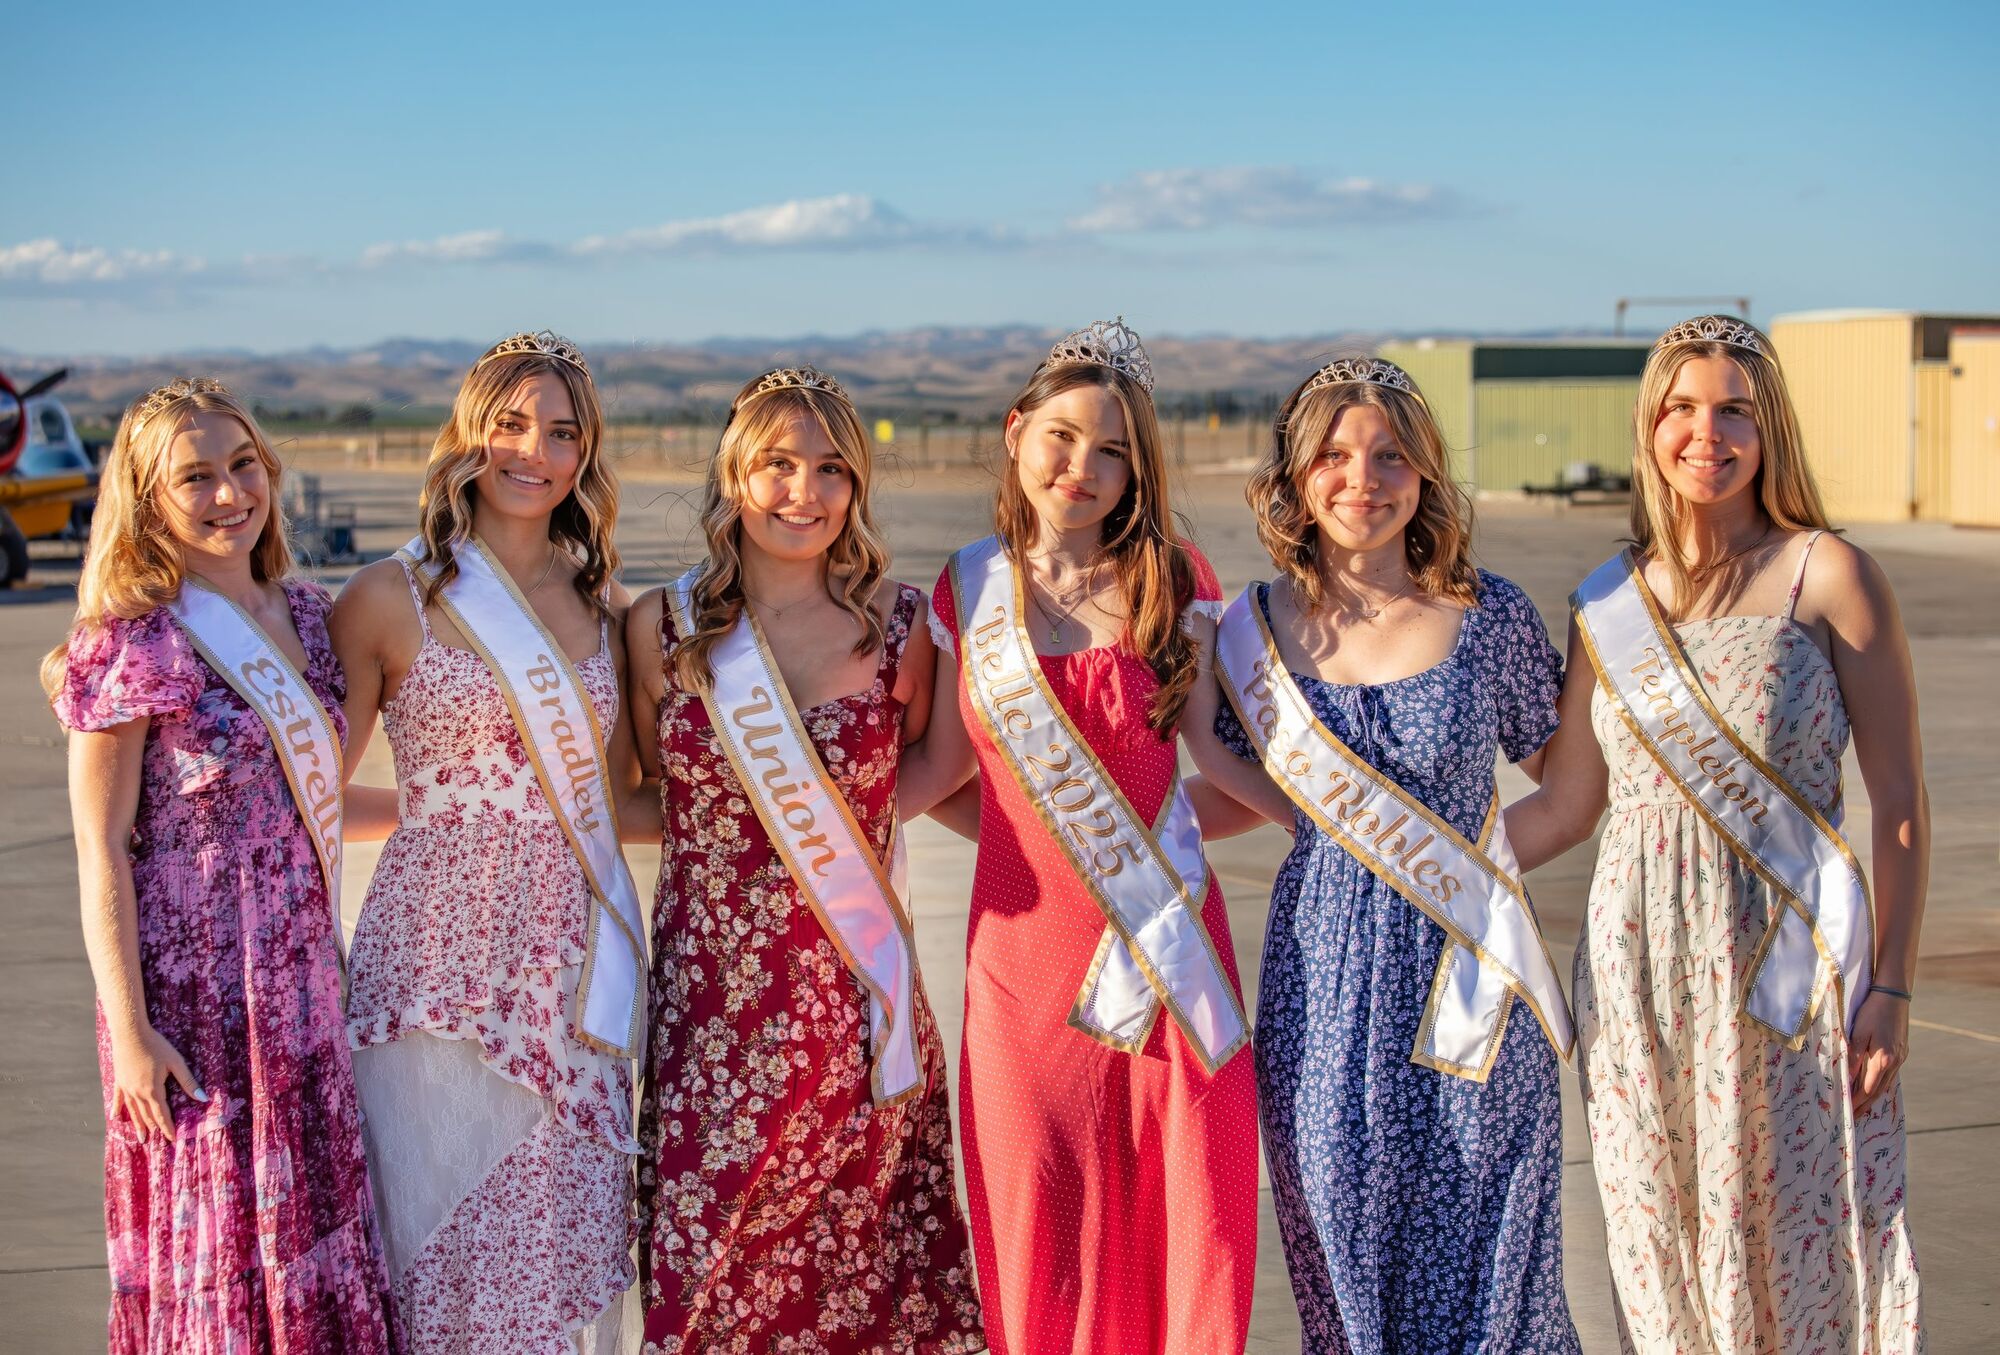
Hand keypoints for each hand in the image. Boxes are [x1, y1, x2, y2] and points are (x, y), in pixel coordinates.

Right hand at [109, 1025, 205, 1138]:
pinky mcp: (119, 1080)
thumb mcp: (176, 1062)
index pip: (162, 1114)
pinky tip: (115, 1117)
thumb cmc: (156, 1046)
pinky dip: (117, 1109)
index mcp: (153, 1090)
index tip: (172, 1139)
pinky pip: (118, 1099)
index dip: (168, 1127)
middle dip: (154, 1128)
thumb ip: (188, 1082)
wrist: (130, 1033)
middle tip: (157, 1141)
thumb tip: (203, 1098)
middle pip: (147, 1115)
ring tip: (141, 1138)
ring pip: (133, 1111)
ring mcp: (126, 1087)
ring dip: (138, 1125)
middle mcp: (138, 1093)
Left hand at [1847, 990, 1909, 1118]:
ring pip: (1885, 1084)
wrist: (1894, 996)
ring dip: (1873, 1096)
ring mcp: (1901, 1058)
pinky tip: (1873, 1087)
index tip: (1846, 1112)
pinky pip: (1889, 1075)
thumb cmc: (1872, 1011)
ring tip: (1861, 1108)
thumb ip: (1853, 1057)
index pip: (1867, 1088)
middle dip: (1864, 1105)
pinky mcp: (1902, 1052)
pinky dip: (1880, 1084)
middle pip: (1877, 1090)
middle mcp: (1894, 1063)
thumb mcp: (1858, 1033)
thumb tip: (1846, 1078)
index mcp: (1883, 1060)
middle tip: (1853, 1118)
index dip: (1856, 1101)